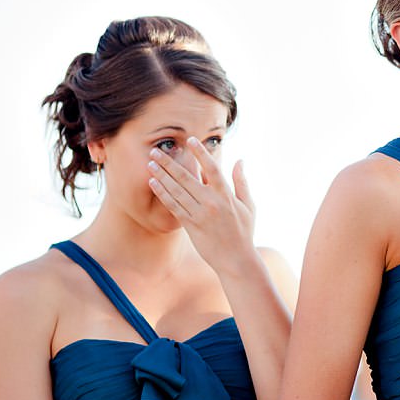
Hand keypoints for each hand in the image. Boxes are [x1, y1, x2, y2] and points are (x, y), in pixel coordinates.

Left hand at [147, 140, 256, 276]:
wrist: (236, 259)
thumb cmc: (244, 232)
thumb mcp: (248, 205)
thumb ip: (241, 182)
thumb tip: (239, 160)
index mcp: (226, 195)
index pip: (212, 168)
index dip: (200, 153)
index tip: (190, 140)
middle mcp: (212, 202)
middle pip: (187, 176)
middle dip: (169, 162)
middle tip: (156, 150)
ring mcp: (200, 214)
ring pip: (176, 190)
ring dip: (162, 175)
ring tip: (150, 163)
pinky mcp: (191, 225)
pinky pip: (173, 206)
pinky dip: (162, 193)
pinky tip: (153, 183)